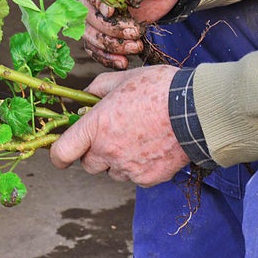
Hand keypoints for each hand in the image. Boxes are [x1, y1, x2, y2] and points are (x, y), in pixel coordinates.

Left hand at [49, 65, 189, 186]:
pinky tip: (153, 147)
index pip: (62, 153)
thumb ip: (98, 89)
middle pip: (88, 164)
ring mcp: (128, 168)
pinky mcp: (148, 179)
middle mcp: (107, 151)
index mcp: (95, 127)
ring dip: (118, 161)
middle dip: (95, 153)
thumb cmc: (160, 89)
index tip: (62, 153)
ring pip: (112, 172)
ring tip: (139, 139)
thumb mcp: (123, 79)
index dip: (58, 155)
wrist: (199, 110)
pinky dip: (139, 167)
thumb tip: (86, 97)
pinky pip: (135, 177)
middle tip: (113, 135)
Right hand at [81, 0, 188, 69]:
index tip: (111, 12)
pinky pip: (99, 47)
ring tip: (134, 48)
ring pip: (91, 35)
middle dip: (109, 29)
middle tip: (133, 33)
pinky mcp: (108, 29)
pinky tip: (123, 62)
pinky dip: (108, 57)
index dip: (97, 2)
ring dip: (110, 46)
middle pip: (88, 16)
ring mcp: (98, 12)